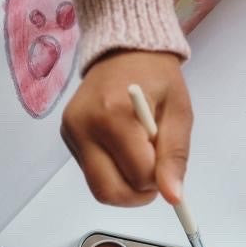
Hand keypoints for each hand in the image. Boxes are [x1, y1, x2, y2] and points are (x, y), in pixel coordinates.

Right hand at [60, 50, 192, 206]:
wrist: (126, 49)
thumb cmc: (158, 77)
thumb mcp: (179, 111)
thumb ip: (175, 155)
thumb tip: (174, 197)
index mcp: (115, 113)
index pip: (139, 174)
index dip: (160, 178)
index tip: (168, 161)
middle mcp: (85, 125)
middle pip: (109, 190)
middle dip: (138, 193)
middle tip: (154, 173)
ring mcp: (71, 131)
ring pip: (99, 187)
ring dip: (126, 184)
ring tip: (140, 154)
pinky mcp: (66, 135)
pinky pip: (90, 172)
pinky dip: (112, 171)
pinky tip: (123, 147)